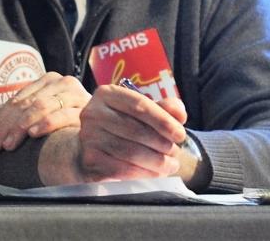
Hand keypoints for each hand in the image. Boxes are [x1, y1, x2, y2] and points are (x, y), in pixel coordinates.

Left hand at [0, 72, 89, 151]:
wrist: (109, 125)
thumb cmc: (70, 119)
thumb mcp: (43, 113)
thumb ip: (21, 110)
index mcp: (49, 80)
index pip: (18, 100)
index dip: (0, 121)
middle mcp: (62, 83)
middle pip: (26, 104)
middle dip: (7, 127)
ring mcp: (75, 94)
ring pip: (40, 107)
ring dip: (21, 126)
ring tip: (9, 143)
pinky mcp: (86, 109)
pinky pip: (62, 115)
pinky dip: (45, 123)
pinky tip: (33, 133)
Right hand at [70, 84, 188, 181]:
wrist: (90, 146)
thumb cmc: (121, 126)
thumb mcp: (139, 112)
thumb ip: (162, 108)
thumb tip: (179, 111)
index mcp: (107, 95)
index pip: (139, 105)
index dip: (163, 120)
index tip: (180, 135)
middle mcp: (93, 113)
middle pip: (136, 130)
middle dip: (162, 144)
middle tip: (175, 153)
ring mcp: (89, 137)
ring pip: (131, 152)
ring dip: (157, 161)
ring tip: (170, 165)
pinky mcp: (90, 159)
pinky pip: (122, 169)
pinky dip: (144, 173)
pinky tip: (155, 173)